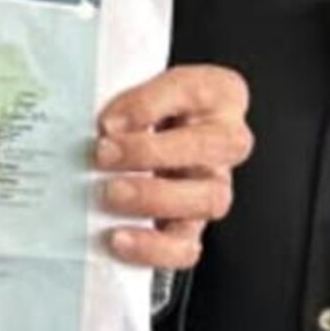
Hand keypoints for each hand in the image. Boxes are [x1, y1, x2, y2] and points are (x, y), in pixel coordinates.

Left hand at [93, 64, 251, 268]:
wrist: (143, 135)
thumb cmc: (144, 107)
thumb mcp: (141, 82)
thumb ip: (129, 99)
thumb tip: (111, 127)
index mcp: (219, 94)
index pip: (194, 92)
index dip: (149, 105)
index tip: (109, 119)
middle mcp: (225, 142)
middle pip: (208, 149)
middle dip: (151, 153)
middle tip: (105, 155)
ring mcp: (213, 186)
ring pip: (207, 200)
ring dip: (154, 198)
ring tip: (111, 193)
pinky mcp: (193, 226)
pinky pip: (187, 246)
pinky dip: (155, 247)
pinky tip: (121, 238)